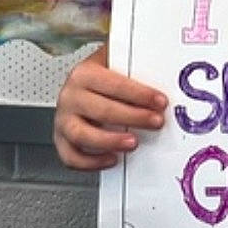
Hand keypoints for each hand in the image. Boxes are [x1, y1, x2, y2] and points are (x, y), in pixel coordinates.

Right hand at [53, 45, 167, 171]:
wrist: (82, 86)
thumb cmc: (103, 78)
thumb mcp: (117, 65)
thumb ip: (135, 70)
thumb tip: (165, 78)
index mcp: (84, 73)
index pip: (114, 84)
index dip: (140, 94)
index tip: (160, 102)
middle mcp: (70, 96)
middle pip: (101, 110)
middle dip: (133, 118)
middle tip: (155, 122)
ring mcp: (63, 120)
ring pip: (82, 135)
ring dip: (110, 141)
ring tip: (133, 143)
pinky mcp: (61, 140)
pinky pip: (71, 157)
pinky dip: (91, 162)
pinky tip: (112, 158)